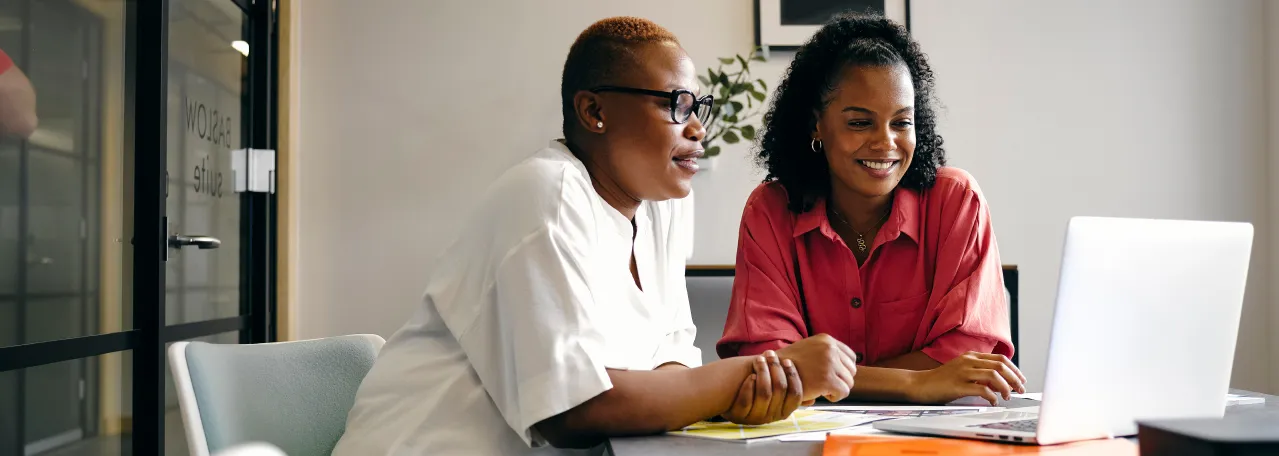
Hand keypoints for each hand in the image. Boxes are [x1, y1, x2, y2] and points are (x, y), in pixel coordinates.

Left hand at [721, 351, 803, 424]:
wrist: (732, 399)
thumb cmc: (757, 392)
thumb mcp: (775, 393)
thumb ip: (790, 390)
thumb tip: (812, 396)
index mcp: (784, 411)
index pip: (795, 395)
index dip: (793, 376)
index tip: (787, 361)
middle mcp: (771, 417)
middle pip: (780, 389)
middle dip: (776, 367)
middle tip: (770, 353)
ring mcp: (755, 418)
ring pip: (764, 393)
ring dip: (762, 372)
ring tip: (759, 359)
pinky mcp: (739, 416)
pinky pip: (746, 401)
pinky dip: (749, 385)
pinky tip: (750, 375)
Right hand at [776, 334, 857, 402]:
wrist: (772, 371)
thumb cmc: (789, 365)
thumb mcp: (809, 349)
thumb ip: (826, 353)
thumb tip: (851, 366)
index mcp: (826, 340)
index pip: (851, 357)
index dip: (843, 370)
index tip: (832, 376)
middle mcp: (830, 348)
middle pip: (851, 370)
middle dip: (840, 380)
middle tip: (824, 384)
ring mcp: (829, 363)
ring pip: (849, 383)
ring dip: (836, 388)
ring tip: (821, 389)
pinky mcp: (827, 379)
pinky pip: (844, 392)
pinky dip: (835, 397)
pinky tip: (821, 394)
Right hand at [907, 351, 1026, 405]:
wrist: (920, 384)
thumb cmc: (942, 380)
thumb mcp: (963, 371)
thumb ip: (981, 373)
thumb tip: (1002, 382)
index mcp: (971, 356)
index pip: (1001, 358)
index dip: (1015, 369)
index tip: (1021, 379)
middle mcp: (968, 361)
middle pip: (1000, 366)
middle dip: (1014, 379)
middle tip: (1020, 389)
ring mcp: (963, 372)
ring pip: (994, 376)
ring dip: (1005, 387)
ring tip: (1007, 396)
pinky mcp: (958, 385)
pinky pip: (982, 389)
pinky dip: (992, 397)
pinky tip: (993, 401)